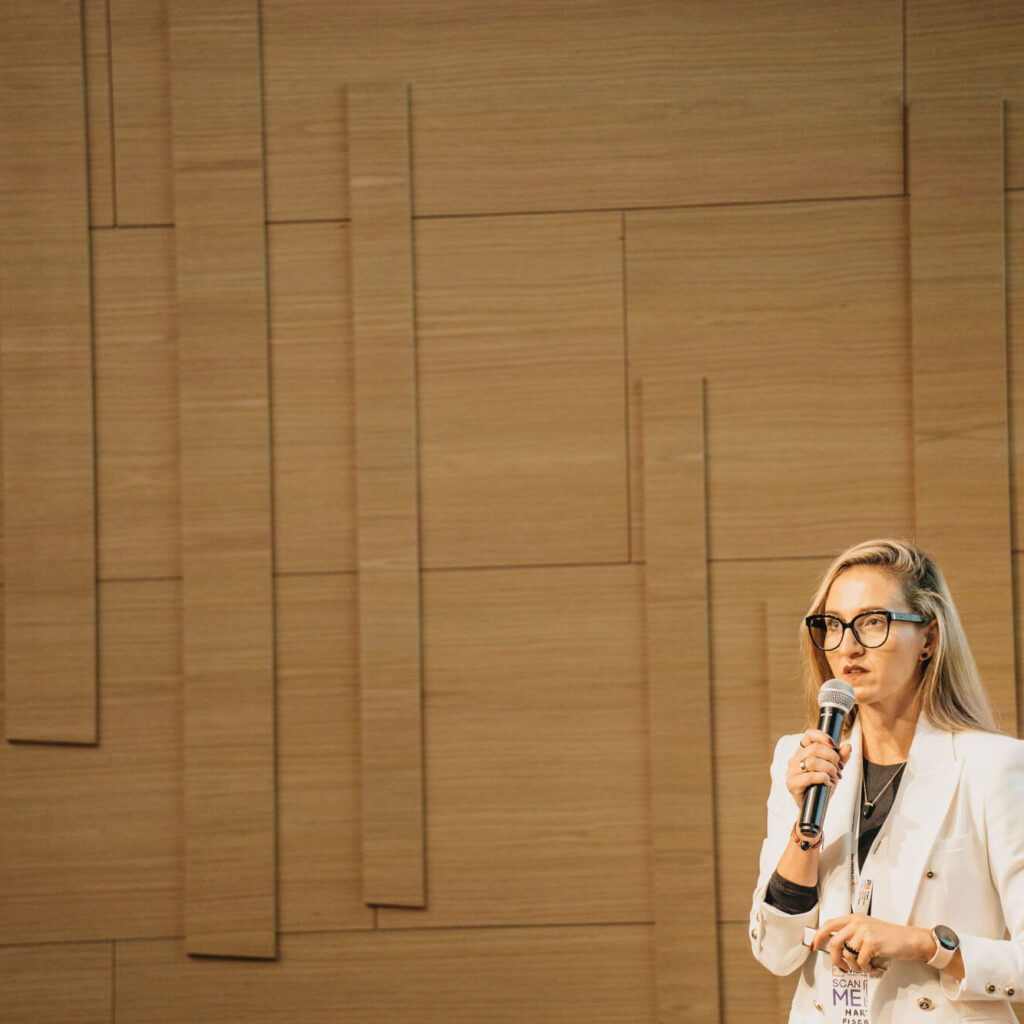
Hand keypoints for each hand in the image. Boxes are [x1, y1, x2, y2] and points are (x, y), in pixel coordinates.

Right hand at [786, 729, 851, 808]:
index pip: (808, 735)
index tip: (834, 745)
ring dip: (829, 769)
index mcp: (803, 752)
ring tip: (835, 777)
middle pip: (814, 748)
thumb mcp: (834, 770)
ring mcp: (791, 771)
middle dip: (832, 758)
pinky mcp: (791, 783)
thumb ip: (841, 758)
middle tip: (840, 768)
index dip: (822, 736)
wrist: (814, 807)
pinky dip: (824, 779)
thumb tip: (848, 746)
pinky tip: (828, 783)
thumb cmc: (822, 786)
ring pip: (813, 761)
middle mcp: (795, 759)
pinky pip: (811, 776)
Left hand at [811, 914, 932, 975]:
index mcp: (854, 918)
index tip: (813, 945)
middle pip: (834, 942)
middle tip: (842, 967)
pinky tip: (873, 968)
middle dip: (836, 959)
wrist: (911, 940)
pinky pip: (860, 961)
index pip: (829, 924)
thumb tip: (836, 948)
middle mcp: (857, 922)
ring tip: (864, 967)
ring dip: (855, 967)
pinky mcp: (872, 942)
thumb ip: (853, 934)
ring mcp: (864, 931)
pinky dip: (866, 969)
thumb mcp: (868, 930)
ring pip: (847, 954)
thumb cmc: (890, 937)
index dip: (819, 936)